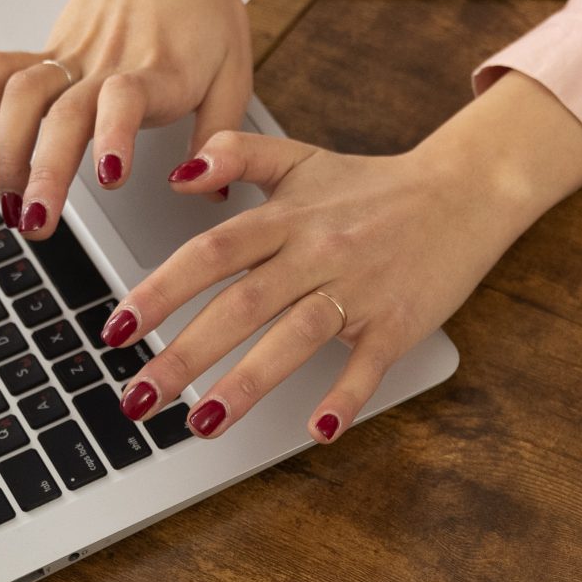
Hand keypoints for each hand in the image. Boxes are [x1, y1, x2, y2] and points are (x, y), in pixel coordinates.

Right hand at [0, 0, 251, 237]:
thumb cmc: (203, 8)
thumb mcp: (235, 71)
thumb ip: (222, 135)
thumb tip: (210, 191)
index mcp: (162, 71)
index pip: (128, 97)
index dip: (116, 134)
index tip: (110, 177)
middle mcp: (110, 62)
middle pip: (62, 114)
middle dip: (42, 173)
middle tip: (37, 224)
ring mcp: (73, 54)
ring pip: (20, 96)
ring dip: (6, 153)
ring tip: (12, 204)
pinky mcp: (50, 49)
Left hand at [97, 71, 581, 440]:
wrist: (463, 192)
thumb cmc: (375, 187)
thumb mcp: (302, 158)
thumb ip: (238, 153)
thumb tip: (179, 172)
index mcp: (287, 217)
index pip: (212, 252)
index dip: (162, 289)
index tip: (118, 329)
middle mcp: (317, 251)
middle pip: (242, 304)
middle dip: (185, 354)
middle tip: (137, 399)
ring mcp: (359, 288)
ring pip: (295, 336)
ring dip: (248, 383)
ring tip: (203, 424)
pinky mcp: (399, 321)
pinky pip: (368, 363)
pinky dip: (345, 395)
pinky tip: (318, 428)